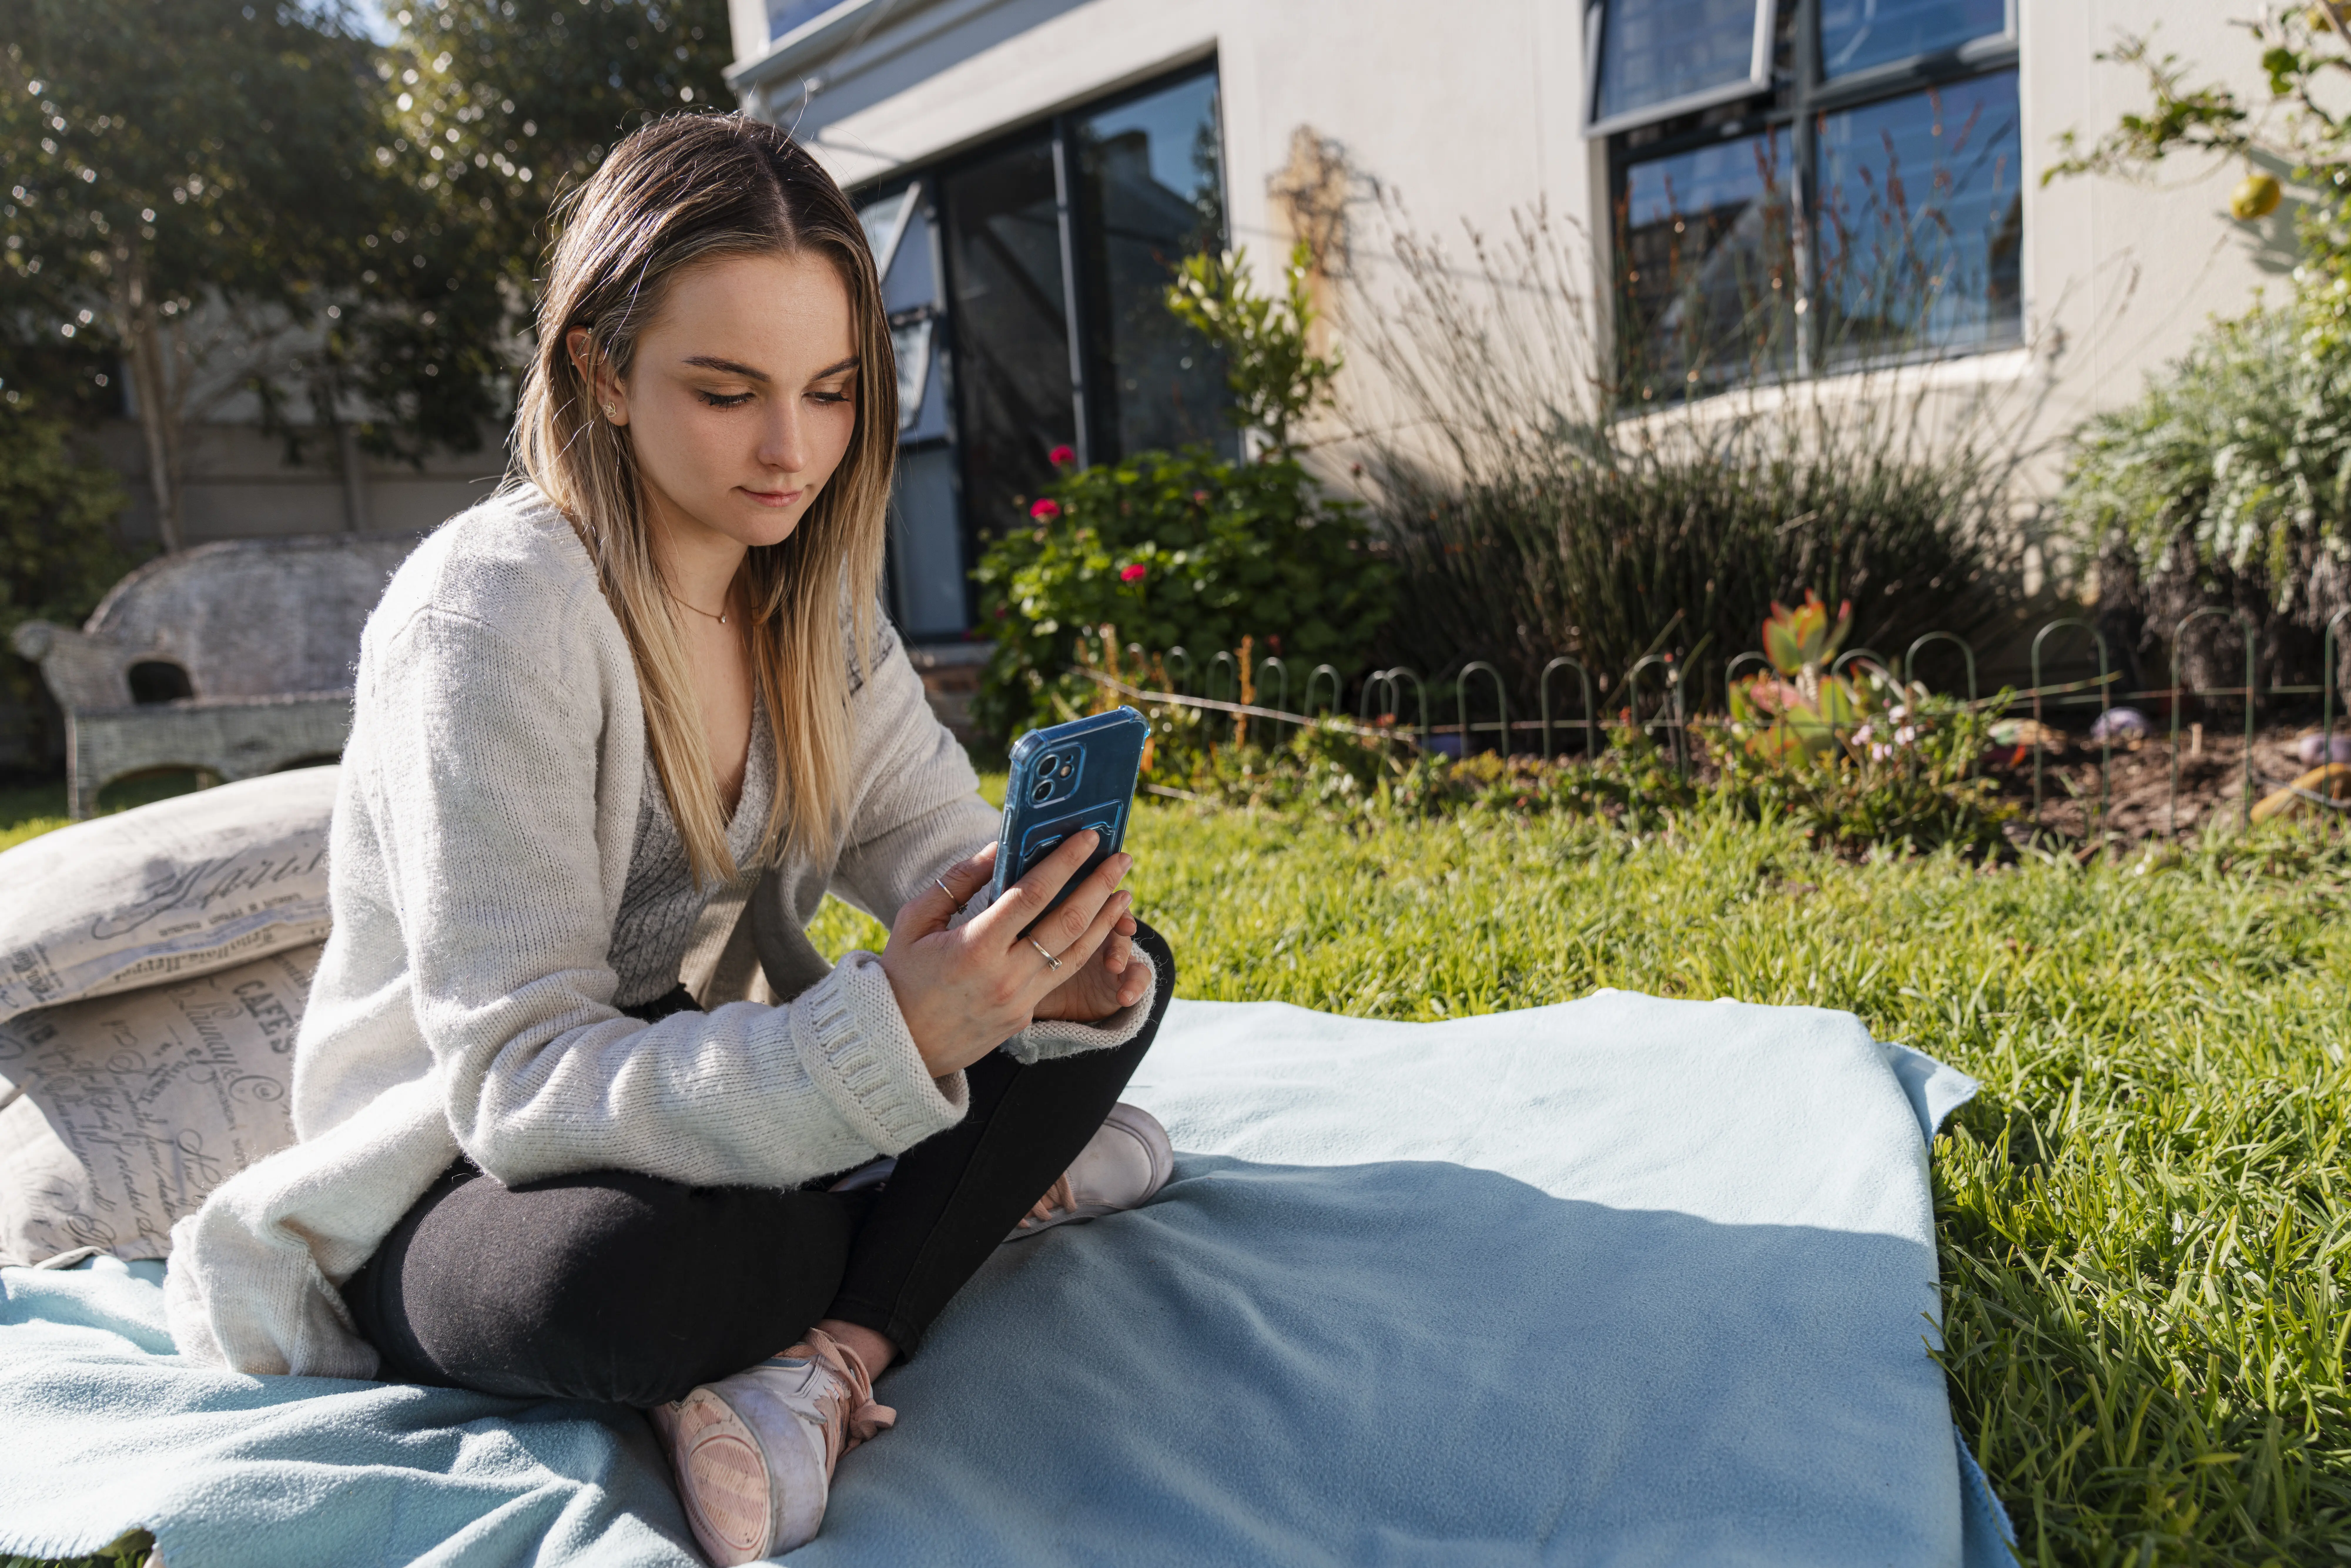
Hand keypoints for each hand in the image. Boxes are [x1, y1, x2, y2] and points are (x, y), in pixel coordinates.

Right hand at [876, 833, 1134, 1079]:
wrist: (896, 1046)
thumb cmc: (901, 975)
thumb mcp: (915, 921)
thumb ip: (958, 882)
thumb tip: (999, 846)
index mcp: (975, 946)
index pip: (1034, 894)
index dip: (1065, 862)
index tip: (1088, 837)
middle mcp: (1004, 975)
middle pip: (1067, 923)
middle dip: (1099, 885)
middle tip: (1121, 856)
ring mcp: (1019, 1000)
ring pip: (1076, 954)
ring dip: (1105, 919)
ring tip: (1122, 891)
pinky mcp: (1024, 1016)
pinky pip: (1060, 977)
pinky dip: (1083, 949)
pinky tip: (1095, 928)